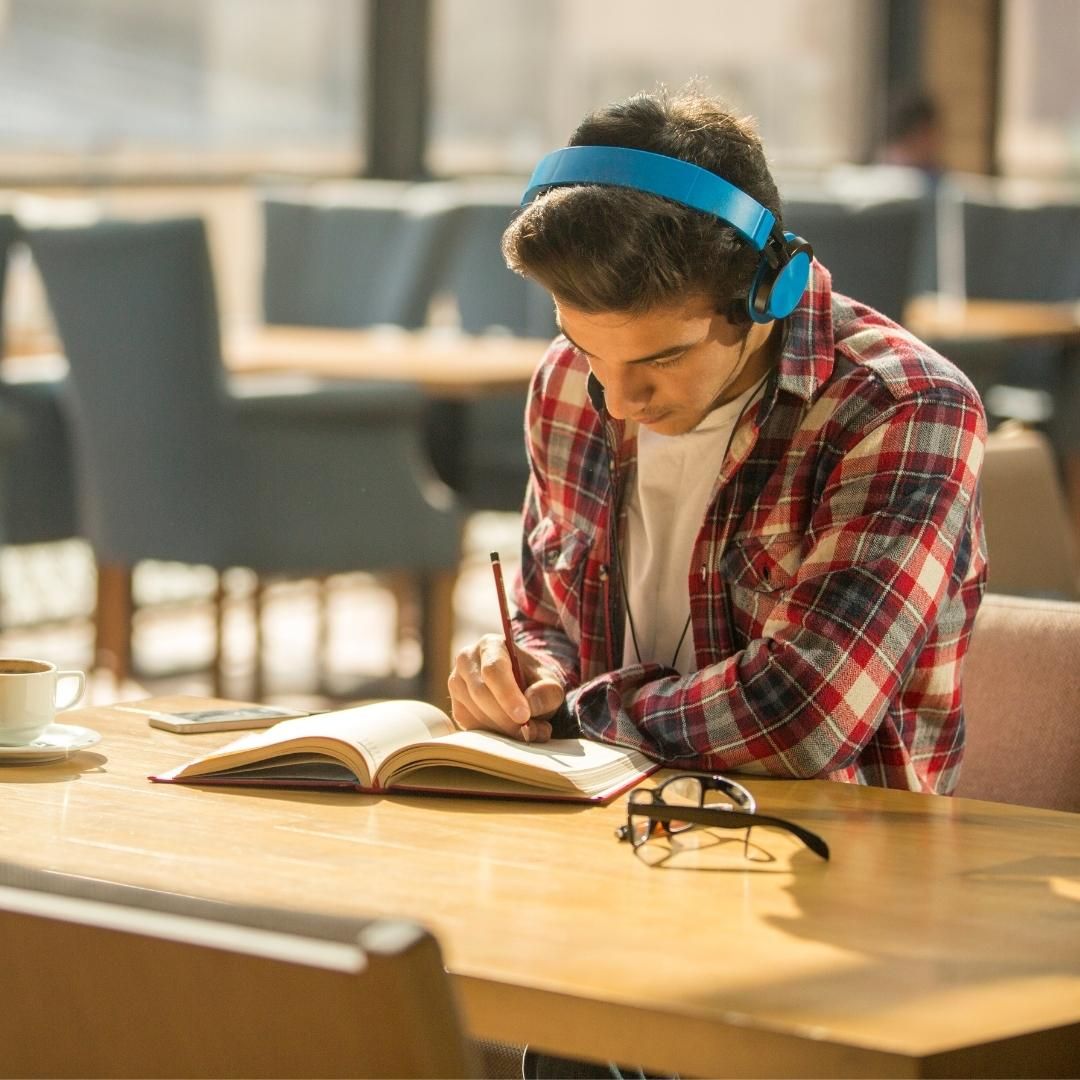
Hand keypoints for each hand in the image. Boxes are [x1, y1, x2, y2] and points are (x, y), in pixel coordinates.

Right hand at [448, 633, 564, 741]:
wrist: (522, 686)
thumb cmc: (535, 680)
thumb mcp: (550, 681)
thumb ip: (547, 691)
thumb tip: (531, 704)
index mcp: (490, 645)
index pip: (493, 670)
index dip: (507, 695)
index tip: (524, 716)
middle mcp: (467, 660)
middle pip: (481, 693)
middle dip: (507, 718)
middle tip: (534, 731)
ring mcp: (456, 683)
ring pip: (475, 712)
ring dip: (503, 729)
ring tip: (531, 732)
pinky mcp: (456, 706)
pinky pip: (471, 726)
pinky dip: (493, 734)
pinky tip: (512, 732)